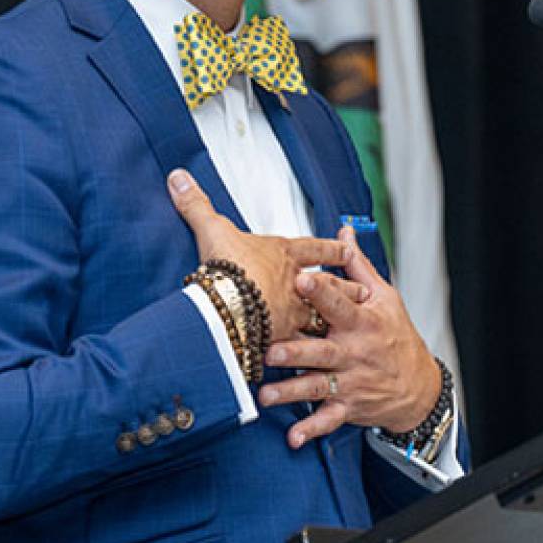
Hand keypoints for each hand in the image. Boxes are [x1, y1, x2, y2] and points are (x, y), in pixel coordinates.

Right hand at [167, 169, 349, 339]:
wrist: (229, 303)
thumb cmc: (227, 265)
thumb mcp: (212, 228)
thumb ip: (196, 205)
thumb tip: (178, 178)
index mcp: (285, 255)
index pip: (316, 248)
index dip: (332, 248)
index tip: (348, 248)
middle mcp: (296, 285)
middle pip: (329, 286)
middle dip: (347, 289)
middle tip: (364, 292)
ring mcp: (293, 315)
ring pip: (321, 320)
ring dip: (332, 325)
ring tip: (345, 331)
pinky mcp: (283, 341)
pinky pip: (299, 350)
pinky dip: (304, 357)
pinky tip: (312, 365)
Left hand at [258, 227, 442, 447]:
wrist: (419, 385)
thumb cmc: (397, 337)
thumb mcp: (385, 298)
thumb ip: (357, 267)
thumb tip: (343, 231)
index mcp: (362, 322)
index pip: (339, 303)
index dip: (320, 291)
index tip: (300, 279)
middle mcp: (354, 352)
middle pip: (321, 350)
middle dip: (295, 350)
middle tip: (269, 349)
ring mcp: (350, 382)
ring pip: (316, 386)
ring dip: (290, 391)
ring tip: (266, 394)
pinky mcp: (348, 406)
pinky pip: (328, 420)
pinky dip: (311, 430)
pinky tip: (293, 438)